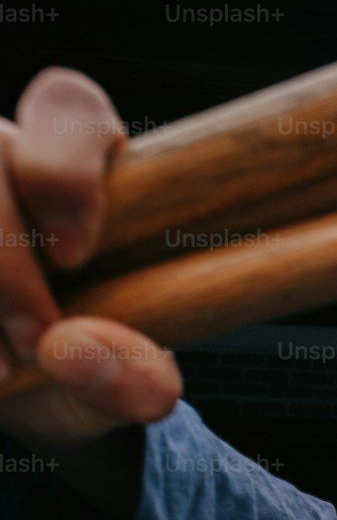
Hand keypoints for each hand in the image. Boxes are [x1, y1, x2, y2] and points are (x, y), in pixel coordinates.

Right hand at [0, 68, 180, 448]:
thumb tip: (73, 346)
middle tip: (38, 340)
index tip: (74, 256)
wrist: (25, 411)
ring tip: (4, 371)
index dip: (65, 169)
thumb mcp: (131, 390)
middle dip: (4, 252)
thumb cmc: (85, 377)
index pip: (67, 107)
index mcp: (80, 174)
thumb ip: (139, 378)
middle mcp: (0, 165)